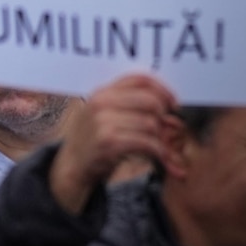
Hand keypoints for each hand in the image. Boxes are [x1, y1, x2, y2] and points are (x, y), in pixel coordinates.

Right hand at [47, 75, 176, 215]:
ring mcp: (103, 122)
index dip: (163, 89)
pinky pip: (147, 142)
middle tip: (165, 129)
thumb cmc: (93, 139)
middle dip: (164, 116)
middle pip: (150, 101)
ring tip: (161, 146)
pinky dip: (158, 151)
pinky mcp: (109, 142)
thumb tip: (170, 105)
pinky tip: (158, 156)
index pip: (140, 79)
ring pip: (151, 123)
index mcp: (102, 92)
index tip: (173, 103)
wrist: (72, 166)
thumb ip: (130, 104)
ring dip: (162, 138)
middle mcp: (101, 103)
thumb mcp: (104, 114)